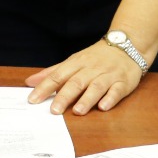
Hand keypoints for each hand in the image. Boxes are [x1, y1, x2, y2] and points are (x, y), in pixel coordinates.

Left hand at [25, 40, 141, 115]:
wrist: (127, 45)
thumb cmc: (96, 57)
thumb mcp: (73, 61)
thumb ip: (52, 72)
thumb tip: (29, 82)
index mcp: (77, 63)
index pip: (58, 75)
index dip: (45, 87)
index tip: (33, 99)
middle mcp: (91, 69)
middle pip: (76, 82)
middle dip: (64, 96)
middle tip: (54, 110)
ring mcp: (108, 75)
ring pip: (96, 86)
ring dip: (86, 99)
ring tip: (77, 111)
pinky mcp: (123, 82)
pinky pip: (116, 90)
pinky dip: (110, 98)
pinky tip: (103, 107)